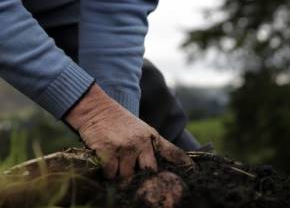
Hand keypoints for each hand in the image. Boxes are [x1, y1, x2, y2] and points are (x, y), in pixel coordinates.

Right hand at [65, 83, 192, 179]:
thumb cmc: (117, 121)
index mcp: (151, 137)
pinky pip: (111, 174)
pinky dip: (107, 173)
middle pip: (149, 172)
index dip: (184, 164)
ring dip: (120, 176)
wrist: (95, 107)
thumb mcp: (139, 129)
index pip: (172, 152)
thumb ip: (149, 146)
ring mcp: (125, 147)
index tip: (194, 172)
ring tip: (116, 167)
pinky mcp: (108, 151)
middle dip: (143, 179)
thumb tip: (154, 169)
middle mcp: (141, 142)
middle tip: (137, 181)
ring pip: (127, 176)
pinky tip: (106, 164)